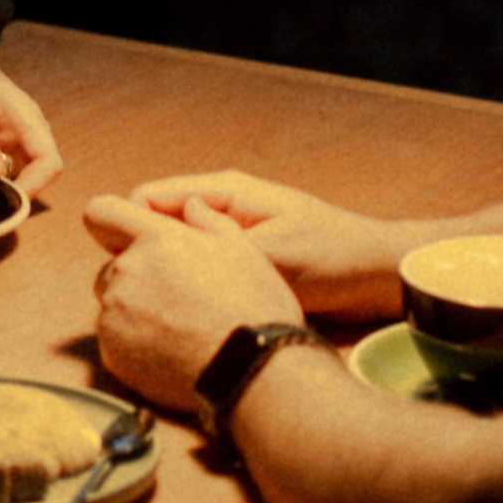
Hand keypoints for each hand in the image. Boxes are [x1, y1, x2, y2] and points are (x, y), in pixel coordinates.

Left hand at [0, 51, 62, 198]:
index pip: (48, 162)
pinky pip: (13, 170)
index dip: (33, 186)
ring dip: (2, 186)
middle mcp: (32, 130)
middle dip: (15, 191)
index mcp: (24, 117)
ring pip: (26, 174)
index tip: (4, 200)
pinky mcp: (14, 145)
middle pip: (41, 174)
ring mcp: (25, 138)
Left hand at [83, 193, 300, 411]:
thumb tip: (192, 205)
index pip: (100, 212)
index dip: (110, 223)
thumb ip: (209, 220)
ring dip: (135, 313)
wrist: (253, 371)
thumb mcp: (243, 250)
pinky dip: (135, 346)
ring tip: (178, 331)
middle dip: (134, 278)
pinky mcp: (112, 352)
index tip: (127, 239)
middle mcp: (127, 270)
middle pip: (111, 267)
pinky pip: (115, 341)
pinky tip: (171, 354)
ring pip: (113, 306)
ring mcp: (115, 314)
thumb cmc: (255, 308)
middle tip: (174, 299)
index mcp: (156, 238)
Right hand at [125, 169, 402, 322]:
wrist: (378, 274)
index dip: (124, 230)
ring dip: (165, 271)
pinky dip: (186, 283)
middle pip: (153, 223)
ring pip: (171, 247)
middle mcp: (218, 205)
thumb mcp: (271, 251)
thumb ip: (213, 243)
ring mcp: (227, 231)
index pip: (145, 198)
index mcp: (221, 190)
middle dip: (141, 255)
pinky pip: (195, 266)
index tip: (126, 270)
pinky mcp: (238, 257)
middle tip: (144, 295)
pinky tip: (189, 312)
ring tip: (164, 306)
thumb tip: (157, 246)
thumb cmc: (331, 257)